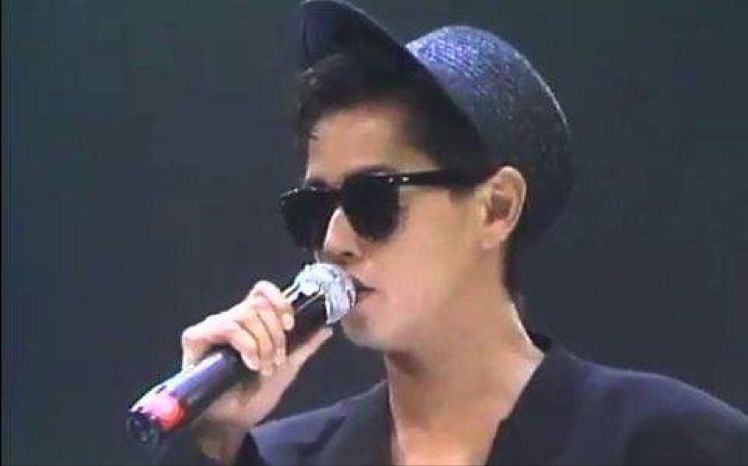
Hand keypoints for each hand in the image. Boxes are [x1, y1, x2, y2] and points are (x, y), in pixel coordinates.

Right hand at [179, 280, 333, 461]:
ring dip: (261, 342)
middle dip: (275, 333)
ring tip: (263, 367)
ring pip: (244, 314)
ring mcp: (213, 327)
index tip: (290, 324)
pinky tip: (250, 363)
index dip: (279, 301)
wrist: (234, 422)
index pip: (262, 291)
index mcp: (251, 322)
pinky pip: (226, 326)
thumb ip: (304, 347)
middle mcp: (231, 320)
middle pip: (258, 303)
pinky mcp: (196, 338)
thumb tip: (326, 328)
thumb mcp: (287, 369)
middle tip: (276, 360)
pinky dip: (245, 344)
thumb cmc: (255, 395)